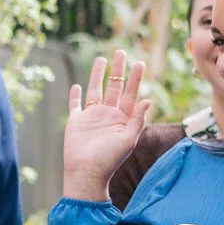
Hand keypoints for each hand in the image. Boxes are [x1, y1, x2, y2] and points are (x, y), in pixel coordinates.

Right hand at [63, 52, 151, 200]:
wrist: (86, 173)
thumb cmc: (109, 160)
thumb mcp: (128, 140)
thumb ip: (137, 120)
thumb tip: (148, 100)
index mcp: (122, 119)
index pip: (131, 93)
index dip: (135, 78)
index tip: (139, 63)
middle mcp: (108, 115)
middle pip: (114, 86)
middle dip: (118, 69)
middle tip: (121, 51)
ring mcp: (91, 117)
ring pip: (95, 90)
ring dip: (98, 75)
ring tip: (101, 59)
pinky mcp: (76, 122)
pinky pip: (76, 105)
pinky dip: (75, 95)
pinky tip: (77, 85)